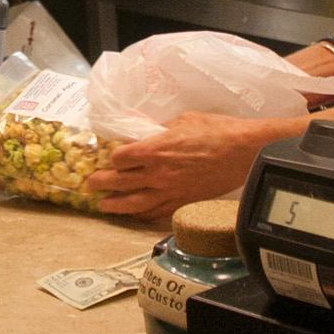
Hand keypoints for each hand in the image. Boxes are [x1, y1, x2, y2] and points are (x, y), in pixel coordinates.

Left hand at [87, 111, 305, 220]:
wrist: (244, 152)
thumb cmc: (216, 130)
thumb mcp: (183, 119)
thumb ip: (161, 127)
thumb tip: (146, 128)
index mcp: (155, 149)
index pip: (121, 157)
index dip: (112, 157)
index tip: (108, 155)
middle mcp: (158, 173)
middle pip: (121, 181)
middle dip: (102, 183)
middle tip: (89, 184)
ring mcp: (170, 191)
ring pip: (135, 202)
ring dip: (115, 204)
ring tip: (102, 205)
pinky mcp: (183, 202)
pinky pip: (156, 212)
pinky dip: (141, 214)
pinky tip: (133, 214)